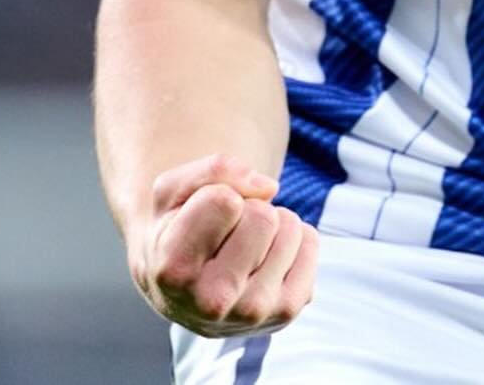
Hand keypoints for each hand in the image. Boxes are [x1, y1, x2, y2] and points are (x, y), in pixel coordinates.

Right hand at [131, 152, 317, 334]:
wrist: (185, 286)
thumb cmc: (179, 227)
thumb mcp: (174, 189)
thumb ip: (215, 169)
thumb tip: (269, 188)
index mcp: (173, 272)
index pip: (224, 200)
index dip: (217, 194)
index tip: (202, 216)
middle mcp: (210, 304)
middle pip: (262, 216)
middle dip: (249, 208)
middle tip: (227, 231)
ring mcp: (251, 314)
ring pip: (289, 229)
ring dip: (273, 223)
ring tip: (245, 245)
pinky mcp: (284, 311)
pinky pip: (310, 244)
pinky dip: (295, 238)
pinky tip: (266, 258)